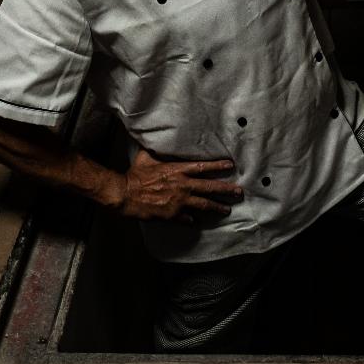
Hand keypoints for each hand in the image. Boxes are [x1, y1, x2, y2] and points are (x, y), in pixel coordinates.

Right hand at [119, 150, 242, 224]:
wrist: (125, 194)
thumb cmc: (135, 175)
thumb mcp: (146, 158)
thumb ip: (156, 152)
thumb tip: (156, 141)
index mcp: (177, 170)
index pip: (202, 167)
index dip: (217, 166)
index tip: (230, 166)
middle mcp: (182, 185)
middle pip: (209, 187)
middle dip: (226, 190)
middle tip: (238, 192)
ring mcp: (178, 201)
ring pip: (203, 205)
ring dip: (217, 207)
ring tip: (227, 209)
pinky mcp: (172, 215)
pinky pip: (187, 219)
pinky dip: (192, 220)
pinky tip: (197, 222)